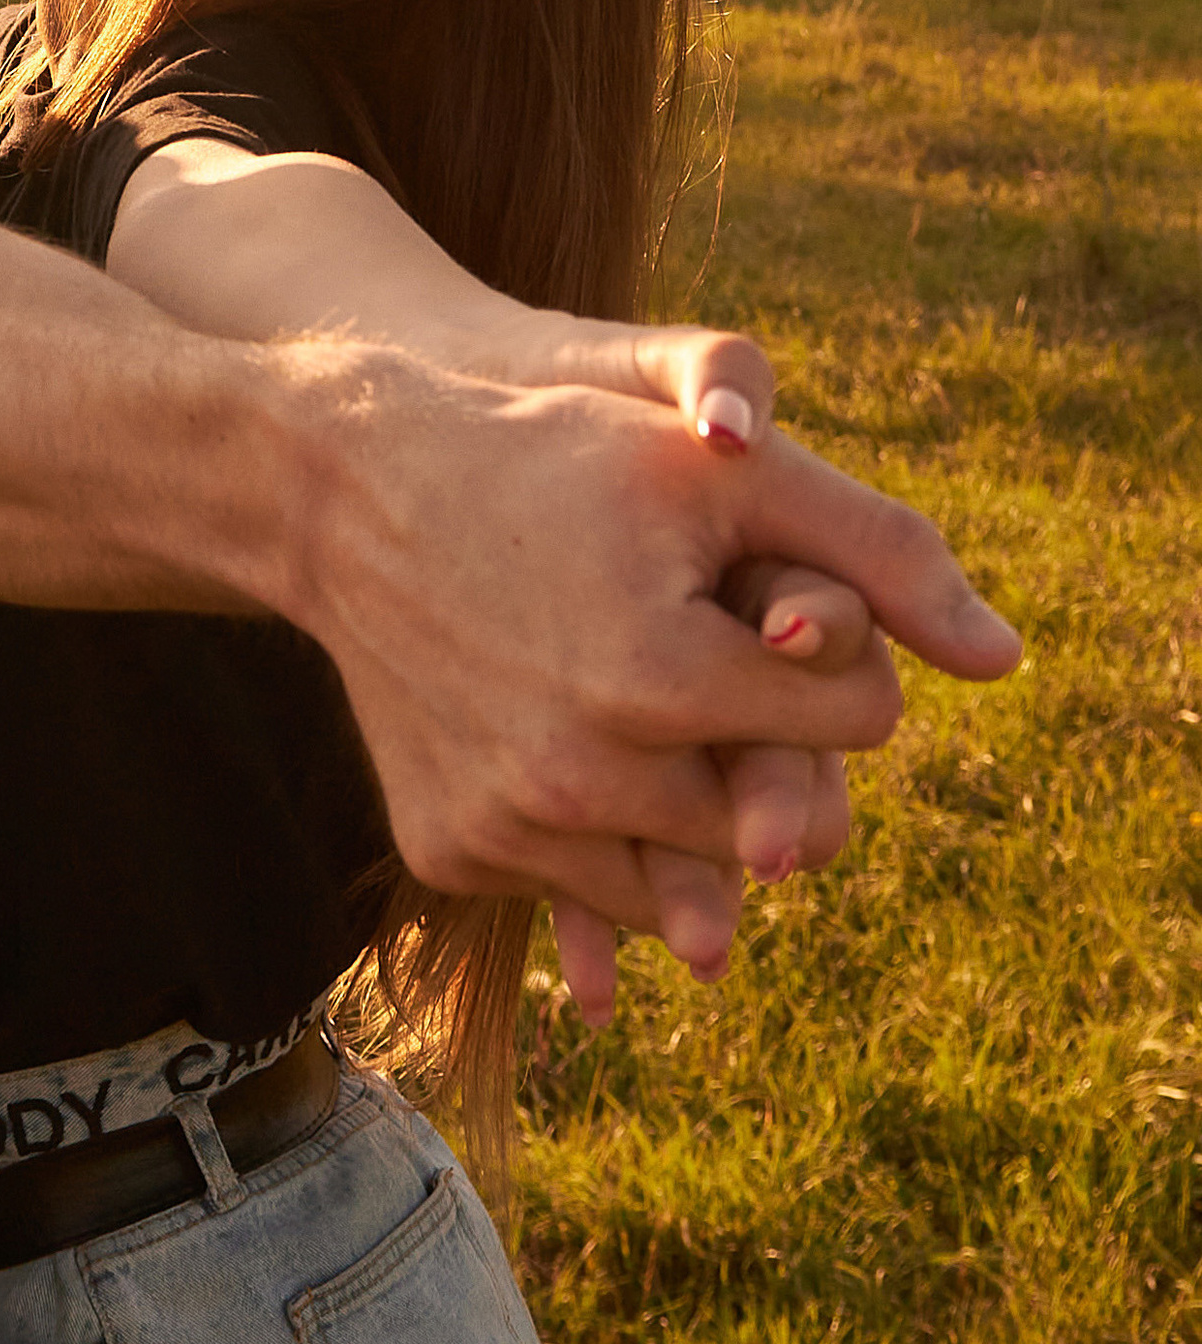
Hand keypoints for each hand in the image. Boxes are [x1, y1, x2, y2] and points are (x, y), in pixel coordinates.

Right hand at [284, 335, 1016, 950]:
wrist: (335, 486)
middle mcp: (580, 783)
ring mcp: (507, 829)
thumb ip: (877, 547)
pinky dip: (593, 840)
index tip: (761, 598)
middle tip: (694, 654)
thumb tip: (1007, 665)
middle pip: (780, 817)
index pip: (858, 718)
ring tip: (641, 708)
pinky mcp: (449, 854)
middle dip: (762, 740)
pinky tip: (571, 757)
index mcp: (663, 680)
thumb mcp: (712, 467)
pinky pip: (576, 892)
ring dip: (687, 804)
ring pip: (687, 879)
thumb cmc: (546, 451)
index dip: (828, 648)